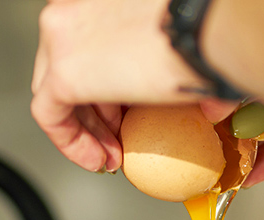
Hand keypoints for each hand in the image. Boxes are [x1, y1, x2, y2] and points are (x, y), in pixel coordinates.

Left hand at [31, 0, 206, 172]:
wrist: (210, 26)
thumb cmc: (207, 26)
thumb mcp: (188, 44)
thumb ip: (187, 72)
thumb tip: (212, 108)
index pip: (89, 42)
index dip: (107, 83)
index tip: (124, 112)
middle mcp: (73, 7)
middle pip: (70, 65)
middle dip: (97, 109)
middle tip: (120, 137)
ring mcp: (61, 35)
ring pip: (56, 90)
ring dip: (88, 129)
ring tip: (114, 155)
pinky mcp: (61, 73)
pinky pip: (51, 116)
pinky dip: (71, 142)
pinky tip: (97, 160)